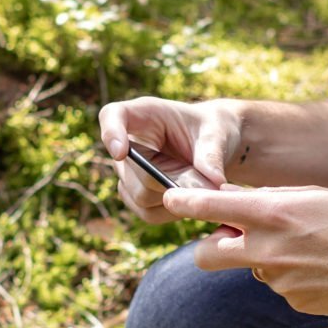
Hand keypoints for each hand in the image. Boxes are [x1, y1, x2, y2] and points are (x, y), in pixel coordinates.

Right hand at [98, 96, 245, 223]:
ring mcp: (129, 173)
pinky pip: (148, 213)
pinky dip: (174, 211)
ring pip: (140, 198)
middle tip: (206, 183)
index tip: (120, 152)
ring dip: (175, 198)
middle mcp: (129, 144)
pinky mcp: (136, 197)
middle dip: (168, 182)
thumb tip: (212, 184)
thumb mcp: (217, 134)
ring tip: (201, 187)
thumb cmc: (213, 129)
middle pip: (132, 173)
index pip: (111, 116)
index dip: (111, 134)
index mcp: (143, 114)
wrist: (216, 148)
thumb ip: (211, 155)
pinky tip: (191, 199)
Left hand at [164, 185, 327, 318]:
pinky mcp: (296, 303)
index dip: (184, 202)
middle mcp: (269, 251)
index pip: (210, 208)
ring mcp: (281, 283)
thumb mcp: (316, 195)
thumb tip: (233, 205)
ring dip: (269, 259)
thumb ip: (271, 202)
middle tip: (228, 236)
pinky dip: (295, 277)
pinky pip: (281, 287)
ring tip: (315, 248)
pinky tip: (326, 269)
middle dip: (210, 246)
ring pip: (254, 269)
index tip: (170, 198)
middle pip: (208, 255)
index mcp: (274, 215)